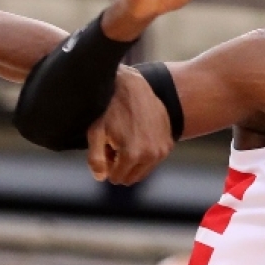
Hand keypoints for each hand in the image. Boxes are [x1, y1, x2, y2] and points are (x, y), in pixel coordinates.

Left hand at [87, 67, 173, 184]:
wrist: (135, 87)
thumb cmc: (111, 108)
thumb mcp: (96, 131)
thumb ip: (95, 159)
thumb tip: (101, 178)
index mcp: (132, 154)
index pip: (116, 178)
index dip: (108, 166)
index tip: (106, 149)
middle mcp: (151, 155)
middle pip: (131, 178)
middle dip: (121, 166)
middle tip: (115, 145)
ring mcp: (162, 150)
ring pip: (143, 170)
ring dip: (134, 162)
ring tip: (126, 140)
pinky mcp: (169, 144)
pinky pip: (154, 160)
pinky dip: (145, 153)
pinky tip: (138, 135)